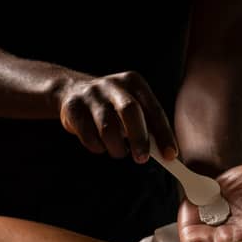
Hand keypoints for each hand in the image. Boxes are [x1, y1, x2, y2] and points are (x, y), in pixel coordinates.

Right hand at [58, 71, 177, 162]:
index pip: (154, 110)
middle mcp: (113, 85)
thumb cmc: (110, 105)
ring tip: (118, 151)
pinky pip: (88, 136)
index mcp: (134, 82)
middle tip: (142, 159)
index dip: (163, 134)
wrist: (71, 91)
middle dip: (138, 138)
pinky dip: (97, 147)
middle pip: (129, 111)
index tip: (170, 155)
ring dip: (116, 147)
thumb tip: (163, 154)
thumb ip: (145, 124)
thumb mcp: (130, 105)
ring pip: (107, 128)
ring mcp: (91, 95)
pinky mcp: (73, 108)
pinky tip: (100, 145)